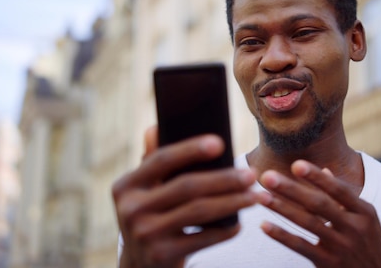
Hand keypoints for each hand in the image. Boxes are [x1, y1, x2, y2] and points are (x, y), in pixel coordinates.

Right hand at [112, 126, 255, 267]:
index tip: (220, 143)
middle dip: (224, 179)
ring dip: (233, 202)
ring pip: (199, 211)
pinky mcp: (161, 255)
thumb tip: (156, 127)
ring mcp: (144, 234)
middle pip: (187, 186)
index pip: (161, 160)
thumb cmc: (150, 216)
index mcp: (125, 185)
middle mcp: (130, 209)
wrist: (139, 266)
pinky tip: (240, 223)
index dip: (191, 149)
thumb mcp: (143, 191)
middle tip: (251, 175)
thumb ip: (151, 161)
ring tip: (255, 197)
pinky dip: (225, 230)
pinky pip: (203, 238)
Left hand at [256, 160, 380, 267]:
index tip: (296, 164)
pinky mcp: (329, 264)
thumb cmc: (369, 244)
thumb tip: (325, 171)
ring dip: (282, 208)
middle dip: (291, 189)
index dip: (317, 177)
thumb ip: (344, 197)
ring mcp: (341, 247)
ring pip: (307, 223)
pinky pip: (301, 247)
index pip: (338, 190)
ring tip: (261, 196)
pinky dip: (282, 235)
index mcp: (364, 212)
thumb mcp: (365, 218)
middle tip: (267, 176)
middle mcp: (354, 228)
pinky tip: (265, 225)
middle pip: (318, 205)